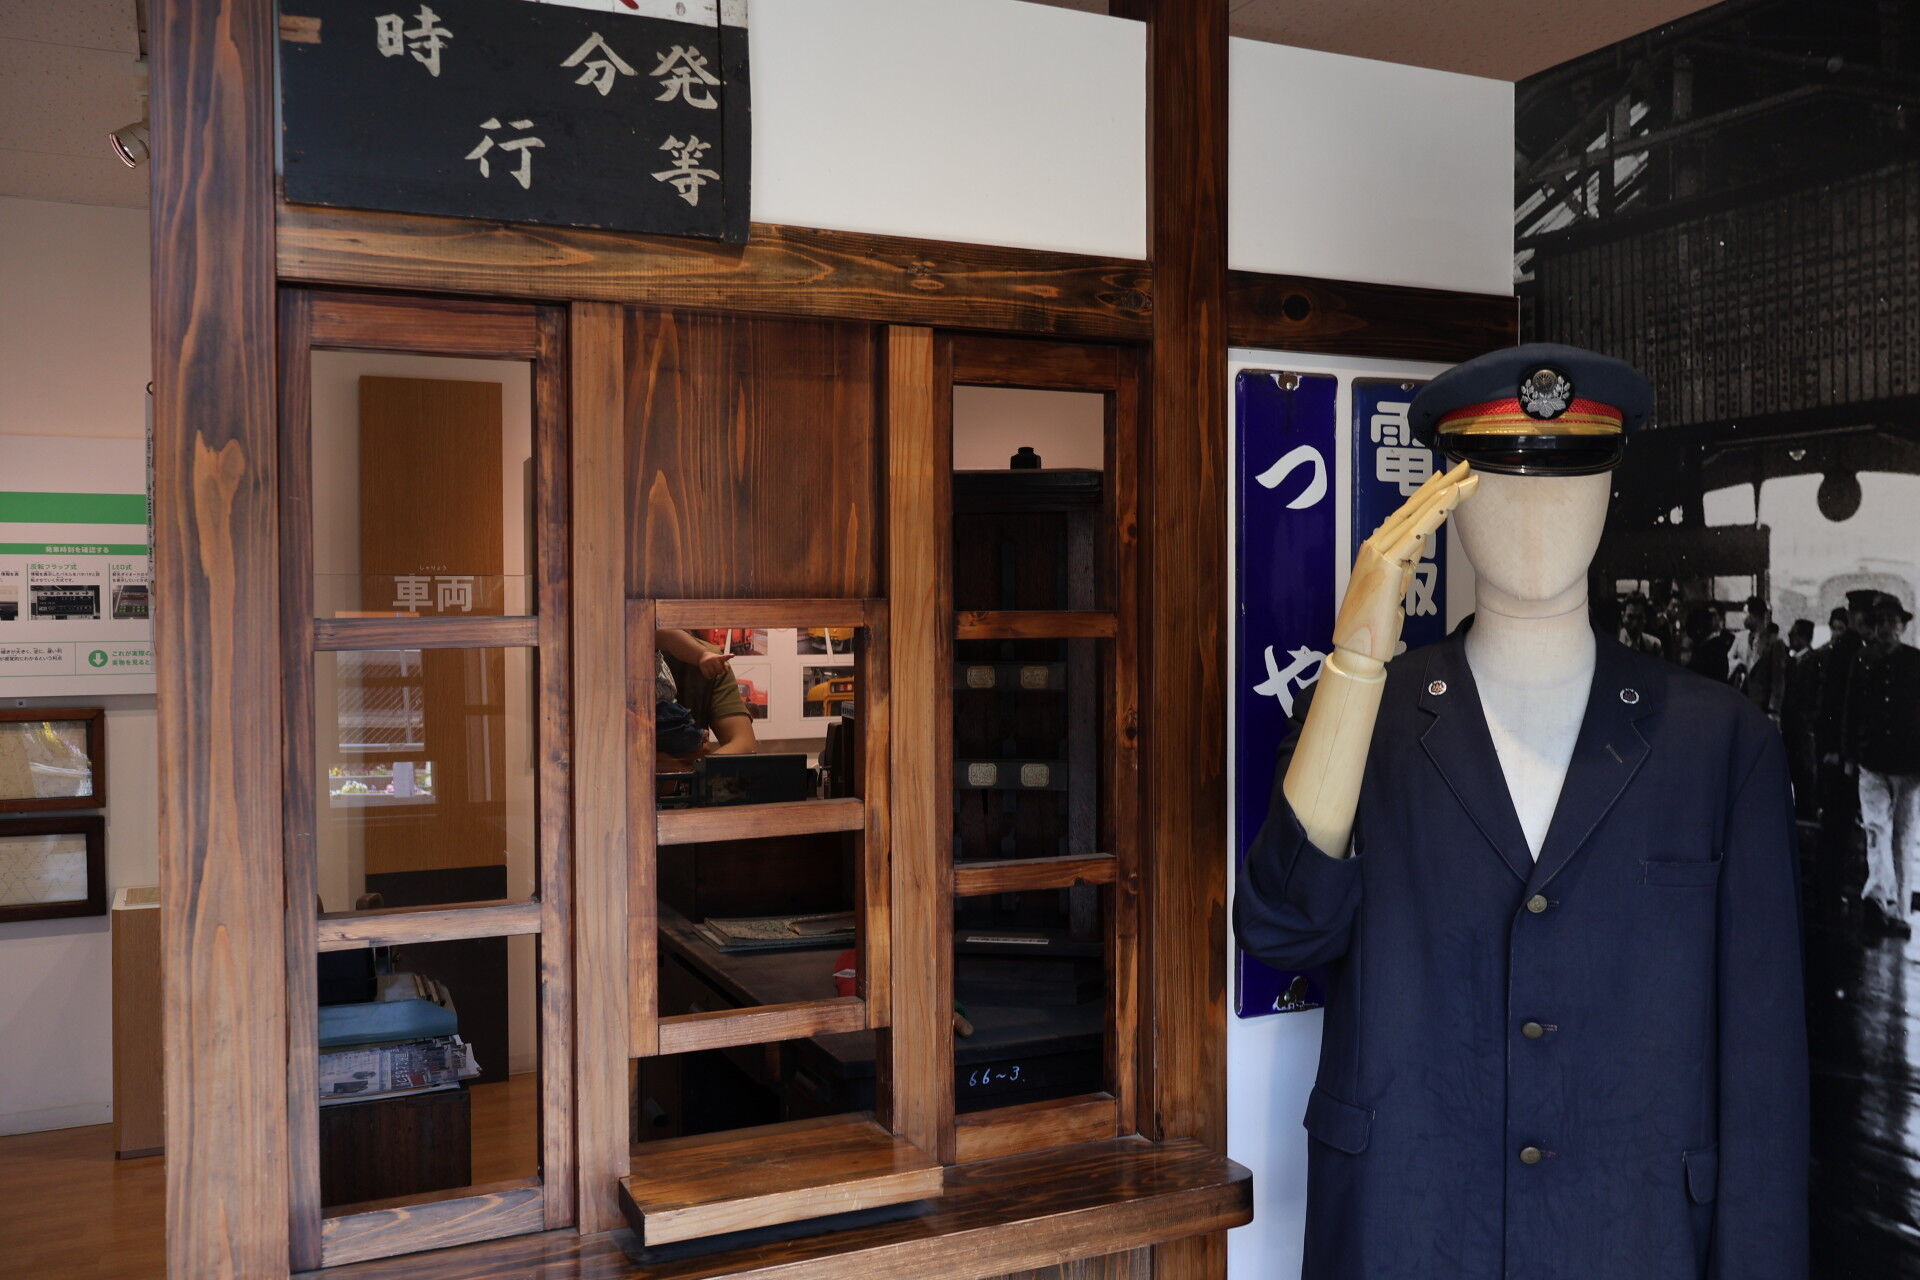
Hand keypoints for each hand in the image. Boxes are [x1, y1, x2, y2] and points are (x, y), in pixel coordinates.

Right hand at [696, 650, 731, 679]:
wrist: (702, 655)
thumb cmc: (714, 659)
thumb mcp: (720, 660)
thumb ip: (726, 665)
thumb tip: (728, 669)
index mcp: (719, 657)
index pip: (725, 657)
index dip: (729, 656)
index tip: (733, 655)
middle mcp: (713, 659)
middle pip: (720, 670)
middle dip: (719, 672)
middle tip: (717, 670)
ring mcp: (707, 663)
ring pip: (713, 674)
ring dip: (714, 675)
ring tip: (713, 671)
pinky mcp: (702, 666)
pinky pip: (708, 676)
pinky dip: (710, 677)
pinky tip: (709, 673)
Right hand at [1330, 460, 1476, 667]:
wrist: (1358, 650)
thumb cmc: (1375, 627)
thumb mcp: (1393, 590)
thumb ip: (1402, 567)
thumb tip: (1415, 552)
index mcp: (1377, 550)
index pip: (1408, 515)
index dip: (1430, 494)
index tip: (1449, 478)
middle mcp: (1376, 545)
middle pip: (1415, 508)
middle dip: (1443, 485)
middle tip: (1467, 466)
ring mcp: (1379, 552)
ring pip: (1417, 514)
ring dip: (1445, 493)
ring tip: (1468, 477)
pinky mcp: (1386, 563)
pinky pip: (1416, 532)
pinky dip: (1435, 512)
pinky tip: (1451, 497)